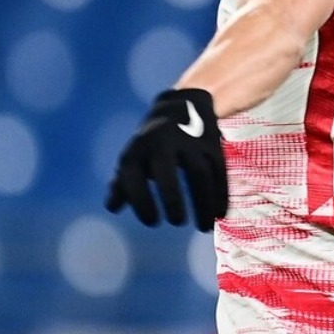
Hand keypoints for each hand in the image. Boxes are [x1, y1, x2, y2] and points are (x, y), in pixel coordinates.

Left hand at [105, 88, 228, 230]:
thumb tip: (113, 207)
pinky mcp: (212, 145)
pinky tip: (219, 214)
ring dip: (203, 201)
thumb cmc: (151, 142)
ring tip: (203, 227)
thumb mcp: (134, 156)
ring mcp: (190, 143)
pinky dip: (220, 194)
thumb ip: (122, 183)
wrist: (183, 105)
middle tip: (176, 221)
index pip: (133, 175)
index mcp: (139, 150)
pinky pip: (219, 171)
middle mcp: (163, 144)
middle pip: (167, 170)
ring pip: (200, 173)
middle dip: (171, 197)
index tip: (152, 222)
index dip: (141, 200)